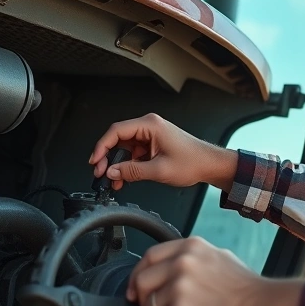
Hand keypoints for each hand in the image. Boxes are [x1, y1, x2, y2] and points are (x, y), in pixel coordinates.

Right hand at [88, 113, 236, 190]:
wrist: (209, 165)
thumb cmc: (192, 162)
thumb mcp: (159, 170)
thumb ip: (132, 171)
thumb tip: (112, 172)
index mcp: (151, 125)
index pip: (117, 131)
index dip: (102, 146)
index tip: (95, 161)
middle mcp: (149, 127)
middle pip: (118, 139)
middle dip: (107, 157)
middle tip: (100, 173)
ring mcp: (150, 135)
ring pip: (124, 148)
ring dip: (117, 164)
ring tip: (113, 180)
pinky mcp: (152, 144)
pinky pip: (133, 153)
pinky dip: (127, 165)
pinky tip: (123, 178)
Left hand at [125, 236, 303, 305]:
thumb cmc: (248, 290)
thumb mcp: (219, 258)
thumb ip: (194, 259)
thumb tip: (175, 269)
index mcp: (191, 247)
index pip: (149, 256)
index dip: (138, 276)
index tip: (137, 291)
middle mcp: (182, 263)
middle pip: (142, 282)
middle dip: (147, 303)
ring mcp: (180, 287)